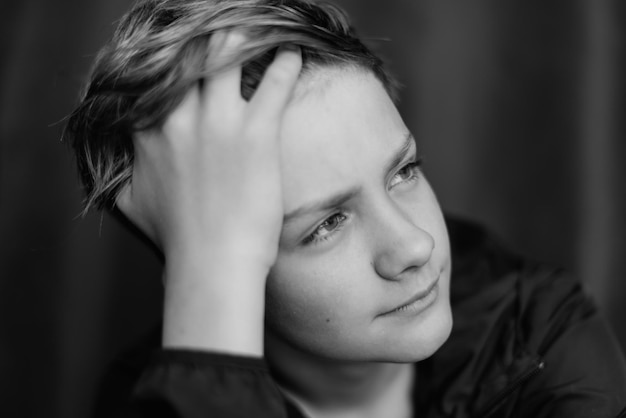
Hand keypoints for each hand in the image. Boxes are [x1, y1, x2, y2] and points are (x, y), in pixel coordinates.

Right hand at [116, 32, 301, 354]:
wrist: (212, 263)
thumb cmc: (176, 238)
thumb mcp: (130, 204)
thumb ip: (120, 177)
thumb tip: (117, 172)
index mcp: (148, 130)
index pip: (155, 77)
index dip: (173, 62)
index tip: (188, 57)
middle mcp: (179, 117)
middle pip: (189, 55)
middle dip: (208, 40)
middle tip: (226, 35)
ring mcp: (218, 122)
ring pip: (227, 55)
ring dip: (243, 39)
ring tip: (259, 32)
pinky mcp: (256, 133)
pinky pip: (275, 82)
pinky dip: (286, 63)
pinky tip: (294, 52)